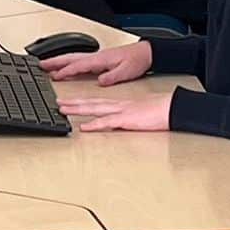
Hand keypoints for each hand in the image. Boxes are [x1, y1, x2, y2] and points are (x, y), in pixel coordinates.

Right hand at [41, 41, 152, 86]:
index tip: (55, 76)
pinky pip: (79, 61)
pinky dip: (69, 63)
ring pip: (73, 58)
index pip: (79, 65)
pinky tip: (65, 69)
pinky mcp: (99, 60)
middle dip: (55, 61)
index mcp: (100, 59)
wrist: (146, 53)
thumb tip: (100, 81)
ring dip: (59, 61)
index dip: (66, 71)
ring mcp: (96, 57)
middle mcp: (96, 57)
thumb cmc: (137, 60)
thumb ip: (112, 76)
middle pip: (71, 58)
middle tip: (40, 65)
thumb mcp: (126, 71)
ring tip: (47, 66)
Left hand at [59, 93, 174, 130]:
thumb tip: (117, 124)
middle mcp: (117, 105)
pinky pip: (107, 122)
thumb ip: (126, 118)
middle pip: (90, 103)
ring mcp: (121, 111)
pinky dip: (94, 125)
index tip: (69, 102)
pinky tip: (84, 127)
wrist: (172, 108)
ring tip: (63, 109)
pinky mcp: (127, 120)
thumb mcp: (138, 114)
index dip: (81, 101)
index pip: (96, 102)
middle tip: (57, 103)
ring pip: (94, 109)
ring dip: (77, 109)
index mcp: (120, 104)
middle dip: (73, 103)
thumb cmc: (159, 111)